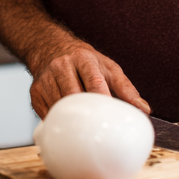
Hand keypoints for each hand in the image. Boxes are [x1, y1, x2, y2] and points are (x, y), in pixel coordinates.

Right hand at [29, 41, 150, 119]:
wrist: (50, 48)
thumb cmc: (84, 61)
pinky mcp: (35, 91)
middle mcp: (61, 66)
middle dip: (86, 113)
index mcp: (83, 58)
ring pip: (59, 106)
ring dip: (72, 120)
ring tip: (85, 130)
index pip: (93, 81)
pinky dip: (58, 121)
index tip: (109, 116)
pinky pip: (47, 113)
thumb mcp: (107, 67)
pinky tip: (67, 125)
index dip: (101, 99)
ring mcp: (46, 79)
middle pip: (74, 95)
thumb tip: (143, 109)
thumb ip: (125, 88)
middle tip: (98, 129)